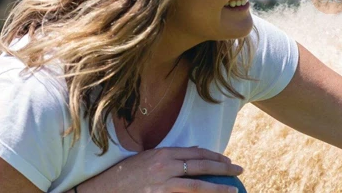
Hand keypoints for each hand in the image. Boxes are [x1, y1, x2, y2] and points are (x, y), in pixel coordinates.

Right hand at [76, 146, 243, 192]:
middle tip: (239, 170)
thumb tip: (194, 153)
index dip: (215, 156)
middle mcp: (164, 166)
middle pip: (201, 166)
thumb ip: (170, 157)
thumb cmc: (125, 175)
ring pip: (197, 185)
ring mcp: (162, 184)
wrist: (102, 189)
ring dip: (218, 187)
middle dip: (223, 168)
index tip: (228, 160)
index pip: (195, 153)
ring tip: (234, 189)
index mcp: (162, 153)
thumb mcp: (147, 159)